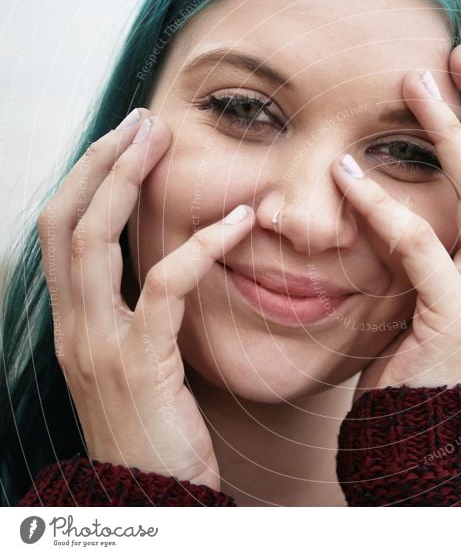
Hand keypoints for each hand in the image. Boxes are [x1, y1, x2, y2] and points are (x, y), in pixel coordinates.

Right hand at [36, 109, 255, 489]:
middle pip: (63, 223)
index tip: (122, 140)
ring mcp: (97, 347)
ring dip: (124, 181)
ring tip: (160, 139)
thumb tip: (166, 273)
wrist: (153, 502)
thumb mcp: (139, 367)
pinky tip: (237, 221)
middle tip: (140, 121)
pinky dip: (198, 247)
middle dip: (97, 163)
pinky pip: (164, 290)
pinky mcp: (138, 366)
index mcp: (75, 326)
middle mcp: (73, 329)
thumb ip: (142, 320)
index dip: (85, 180)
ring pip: (92, 243)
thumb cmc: (158, 431)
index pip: (60, 235)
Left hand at [331, 44, 460, 397]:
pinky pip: (418, 249)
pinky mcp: (452, 319)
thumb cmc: (416, 360)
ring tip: (413, 86)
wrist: (423, 439)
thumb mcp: (433, 294)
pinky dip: (382, 206)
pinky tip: (346, 176)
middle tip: (458, 55)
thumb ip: (432, 248)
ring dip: (449, 136)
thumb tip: (399, 197)